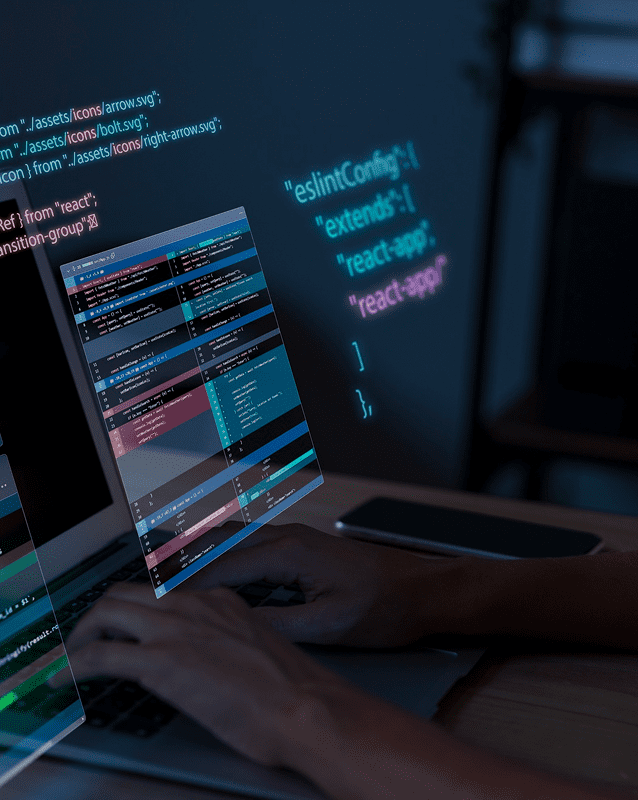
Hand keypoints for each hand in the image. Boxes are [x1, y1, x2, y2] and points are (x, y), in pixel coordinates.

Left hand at [56, 582, 348, 765]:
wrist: (306, 707)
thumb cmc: (292, 690)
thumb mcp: (255, 650)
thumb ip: (226, 643)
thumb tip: (206, 660)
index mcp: (220, 600)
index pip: (163, 593)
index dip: (136, 609)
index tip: (123, 624)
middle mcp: (195, 604)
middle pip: (126, 592)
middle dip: (99, 614)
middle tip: (88, 637)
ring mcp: (176, 629)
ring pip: (107, 612)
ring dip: (82, 634)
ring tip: (72, 655)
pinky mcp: (161, 660)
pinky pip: (100, 656)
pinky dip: (72, 665)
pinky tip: (64, 680)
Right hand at [185, 522, 471, 646]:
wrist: (423, 589)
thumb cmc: (383, 607)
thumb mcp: (328, 627)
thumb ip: (278, 623)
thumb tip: (236, 624)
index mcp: (289, 553)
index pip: (223, 567)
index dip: (189, 585)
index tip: (159, 599)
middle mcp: (288, 536)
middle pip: (223, 541)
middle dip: (187, 560)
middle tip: (154, 580)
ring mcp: (297, 536)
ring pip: (237, 538)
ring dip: (206, 552)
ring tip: (176, 573)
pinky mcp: (305, 544)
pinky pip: (254, 542)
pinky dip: (228, 553)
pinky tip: (221, 569)